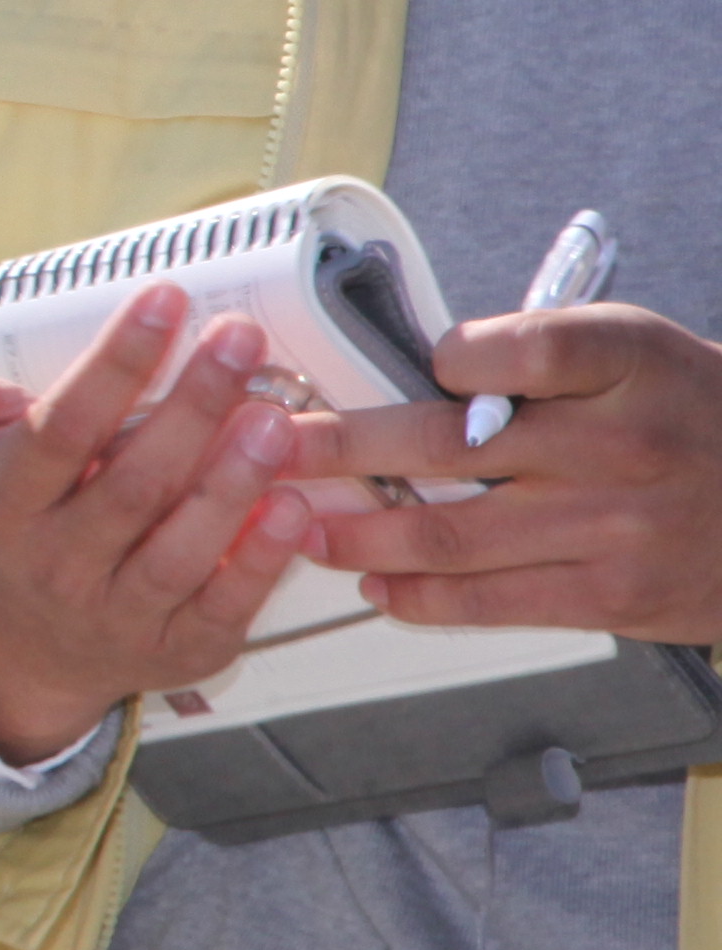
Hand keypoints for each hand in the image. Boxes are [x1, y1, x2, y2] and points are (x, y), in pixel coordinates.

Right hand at [0, 285, 317, 766]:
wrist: (13, 646)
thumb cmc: (0, 521)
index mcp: (3, 506)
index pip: (61, 431)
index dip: (114, 365)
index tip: (164, 299)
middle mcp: (55, 565)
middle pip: (132, 487)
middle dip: (192, 409)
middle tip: (240, 339)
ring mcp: (116, 615)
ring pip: (179, 550)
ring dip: (233, 484)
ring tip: (276, 417)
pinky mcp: (176, 651)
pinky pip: (222, 607)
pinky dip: (260, 560)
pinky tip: (295, 506)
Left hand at [282, 302, 721, 642]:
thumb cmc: (693, 418)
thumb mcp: (640, 354)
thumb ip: (541, 357)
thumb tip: (419, 375)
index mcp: (629, 364)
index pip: (522, 348)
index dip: (455, 354)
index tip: (413, 364)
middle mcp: (622, 443)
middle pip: (451, 444)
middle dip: (341, 448)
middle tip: (270, 445)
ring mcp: (615, 526)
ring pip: (452, 533)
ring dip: (358, 533)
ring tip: (299, 524)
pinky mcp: (612, 595)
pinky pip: (490, 601)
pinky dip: (417, 595)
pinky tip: (374, 581)